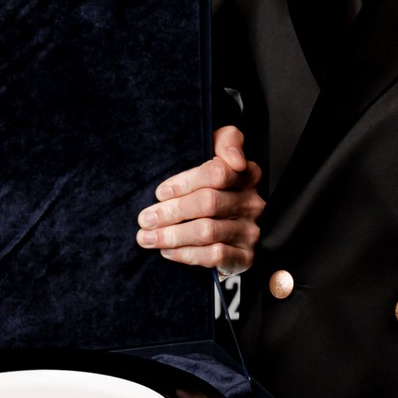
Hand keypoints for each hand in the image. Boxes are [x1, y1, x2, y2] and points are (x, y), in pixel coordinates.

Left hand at [138, 125, 262, 272]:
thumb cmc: (212, 188)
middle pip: (209, 203)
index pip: (218, 173)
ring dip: (173, 235)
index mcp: (247, 175)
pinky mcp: (245, 257)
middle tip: (145, 218)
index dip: (185, 182)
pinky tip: (168, 251)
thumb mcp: (216, 154)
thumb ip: (226, 141)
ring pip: (208, 231)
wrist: (226, 228)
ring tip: (148, 237)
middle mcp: (252, 203)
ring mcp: (250, 231)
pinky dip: (187, 254)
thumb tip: (236, 158)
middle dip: (172, 211)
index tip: (160, 192)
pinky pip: (215, 256)